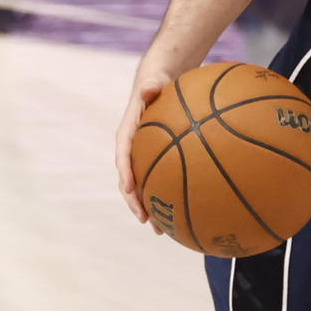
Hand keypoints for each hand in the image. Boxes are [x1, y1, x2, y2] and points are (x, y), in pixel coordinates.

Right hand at [115, 58, 186, 224]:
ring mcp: (145, 157)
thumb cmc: (157, 82)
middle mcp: (133, 150)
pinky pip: (164, 180)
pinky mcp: (158, 159)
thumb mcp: (154, 81)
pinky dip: (171, 196)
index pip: (123, 158)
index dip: (126, 177)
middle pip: (132, 181)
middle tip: (147, 221)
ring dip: (153, 208)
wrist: (158, 82)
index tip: (130, 193)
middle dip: (137, 203)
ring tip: (163, 230)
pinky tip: (187, 212)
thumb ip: (151, 86)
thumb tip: (149, 88)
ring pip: (146, 187)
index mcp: (127, 135)